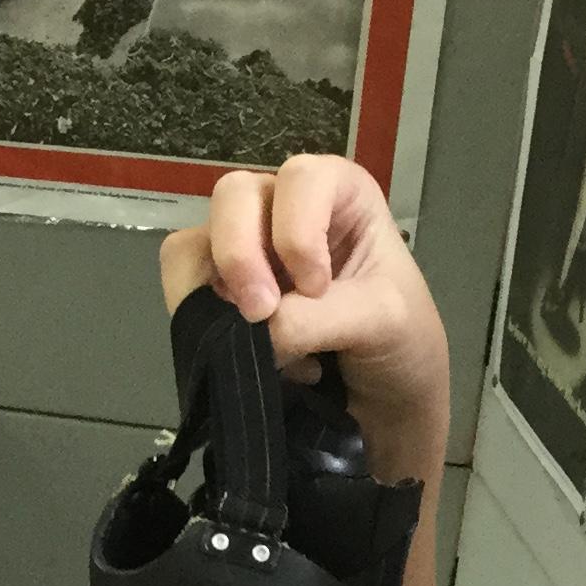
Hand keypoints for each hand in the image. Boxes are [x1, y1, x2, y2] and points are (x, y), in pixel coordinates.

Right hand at [161, 157, 452, 461]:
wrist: (385, 408)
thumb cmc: (402, 345)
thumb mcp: (382, 321)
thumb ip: (317, 317)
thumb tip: (252, 329)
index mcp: (339, 195)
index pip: (301, 178)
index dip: (299, 228)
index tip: (317, 287)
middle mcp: (284, 212)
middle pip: (233, 197)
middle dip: (239, 255)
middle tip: (259, 312)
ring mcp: (245, 254)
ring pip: (193, 244)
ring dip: (209, 293)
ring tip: (249, 341)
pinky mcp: (217, 298)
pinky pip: (183, 294)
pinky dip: (199, 324)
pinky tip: (246, 354)